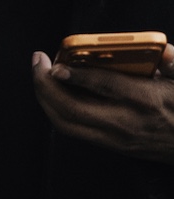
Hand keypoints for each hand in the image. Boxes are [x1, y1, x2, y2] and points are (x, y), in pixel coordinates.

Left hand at [31, 45, 173, 161]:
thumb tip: (166, 51)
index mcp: (145, 100)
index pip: (104, 86)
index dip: (77, 74)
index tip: (57, 63)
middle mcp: (125, 122)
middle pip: (73, 109)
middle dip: (46, 86)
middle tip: (37, 63)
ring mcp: (115, 138)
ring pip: (67, 124)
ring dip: (46, 100)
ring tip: (39, 76)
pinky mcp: (111, 146)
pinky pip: (73, 130)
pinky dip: (56, 111)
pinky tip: (52, 94)